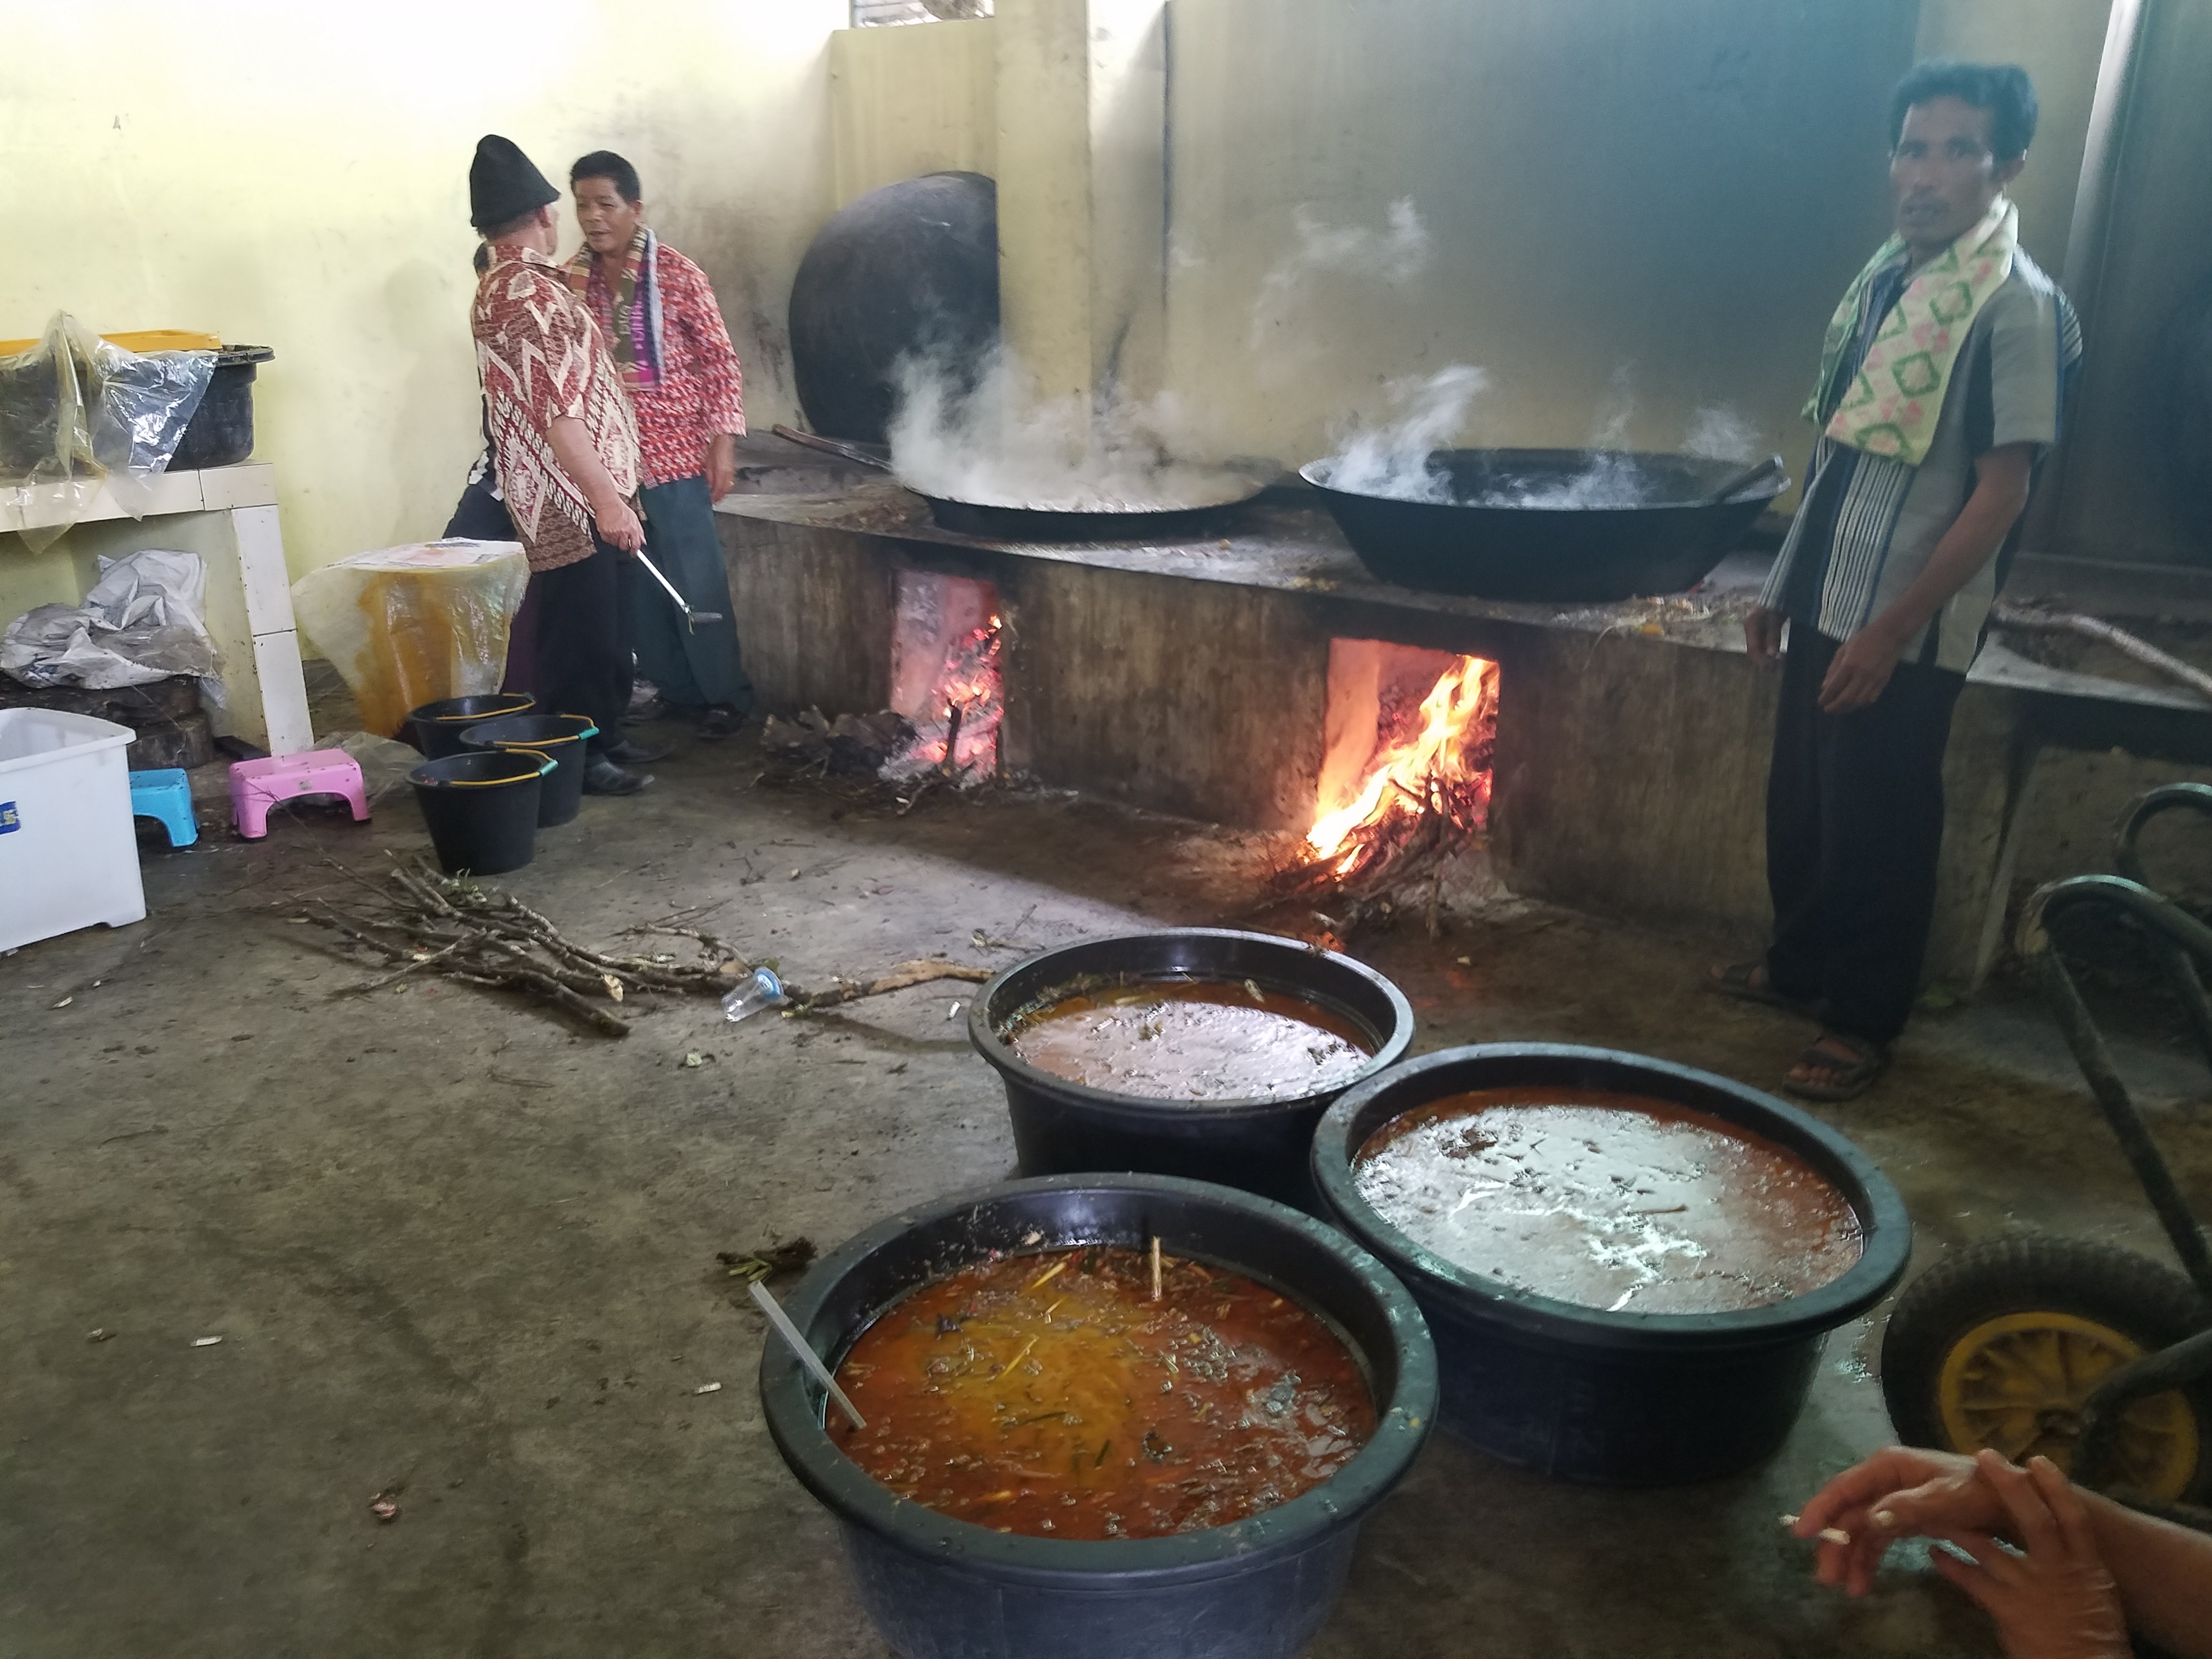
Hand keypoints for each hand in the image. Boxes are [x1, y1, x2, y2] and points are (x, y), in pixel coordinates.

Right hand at [594, 496, 644, 552]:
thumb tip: (643, 541)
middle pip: (624, 547)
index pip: (635, 545)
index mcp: (632, 528)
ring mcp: (612, 533)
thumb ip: (639, 531)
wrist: (607, 503)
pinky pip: (607, 540)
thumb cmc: (620, 508)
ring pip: (615, 544)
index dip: (635, 551)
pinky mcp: (604, 533)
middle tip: (623, 539)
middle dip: (625, 545)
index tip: (634, 553)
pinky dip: (609, 538)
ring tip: (616, 531)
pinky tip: (610, 530)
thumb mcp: (634, 518)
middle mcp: (622, 532)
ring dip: (616, 540)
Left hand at [705, 433, 737, 501]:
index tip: (711, 501)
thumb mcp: (708, 464)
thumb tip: (709, 486)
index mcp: (721, 473)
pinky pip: (730, 482)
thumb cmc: (715, 450)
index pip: (719, 489)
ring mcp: (731, 473)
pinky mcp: (732, 470)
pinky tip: (721, 487)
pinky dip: (726, 487)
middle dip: (720, 497)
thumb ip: (709, 476)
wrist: (724, 441)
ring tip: (718, 496)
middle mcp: (728, 474)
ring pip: (728, 487)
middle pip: (725, 490)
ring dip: (723, 493)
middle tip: (714, 500)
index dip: (715, 497)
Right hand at [1744, 605, 1784, 669]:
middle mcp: (1750, 628)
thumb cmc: (1779, 601)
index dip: (1761, 660)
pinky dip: (1771, 650)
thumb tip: (1771, 655)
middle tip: (1779, 667)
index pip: (1753, 648)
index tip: (1773, 668)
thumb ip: (1773, 636)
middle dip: (1765, 660)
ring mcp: (1756, 628)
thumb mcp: (1776, 619)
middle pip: (1755, 650)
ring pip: (1760, 648)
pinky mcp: (1763, 628)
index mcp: (1751, 625)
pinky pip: (1765, 643)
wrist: (1784, 588)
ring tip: (1781, 662)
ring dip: (1769, 657)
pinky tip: (1780, 654)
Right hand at [1797, 1444, 1999, 1595]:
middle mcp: (1884, 1481)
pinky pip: (1878, 1540)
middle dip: (1836, 1545)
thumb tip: (1870, 1518)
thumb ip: (1908, 1507)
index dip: (1821, 1509)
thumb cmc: (1981, 1492)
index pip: (1845, 1488)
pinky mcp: (1904, 1519)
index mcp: (1888, 1467)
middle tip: (1827, 1578)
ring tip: (1849, 1589)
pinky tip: (1864, 1582)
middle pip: (1849, 1513)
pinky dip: (1869, 1560)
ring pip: (1860, 1530)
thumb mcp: (1947, 1498)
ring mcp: (1893, 1501)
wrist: (2016, 1502)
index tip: (1801, 1533)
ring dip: (1851, 1557)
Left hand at [1818, 624, 1903, 712]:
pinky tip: (1855, 704)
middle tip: (1828, 710)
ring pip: (1859, 701)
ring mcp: (1874, 680)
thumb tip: (1825, 686)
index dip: (1826, 697)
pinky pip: (1871, 698)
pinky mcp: (1884, 682)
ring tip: (1840, 709)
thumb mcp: (1843, 649)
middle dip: (1835, 707)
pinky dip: (1861, 704)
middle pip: (1846, 698)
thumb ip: (1833, 668)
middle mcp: (1861, 675)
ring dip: (1848, 708)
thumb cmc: (1864, 638)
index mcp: (1849, 665)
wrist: (1890, 635)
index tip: (1821, 702)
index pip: (1834, 687)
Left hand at [1928, 1452, 2129, 1658]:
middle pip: (2033, 1519)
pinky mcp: (2007, 1608)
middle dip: (2010, 1486)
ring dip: (1958, 1525)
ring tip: (1934, 1508)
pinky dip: (1950, 1565)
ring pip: (1987, 1546)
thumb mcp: (2096, 1592)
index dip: (2056, 1487)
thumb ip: (2076, 1563)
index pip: (2073, 1517)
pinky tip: (1934, 1554)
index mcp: (2085, 1564)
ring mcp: (2030, 1587)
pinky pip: (1971, 1580)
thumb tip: (2060, 1543)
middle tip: (1985, 1456)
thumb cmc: (2094, 1631)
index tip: (2037, 1460)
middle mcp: (2058, 1569)